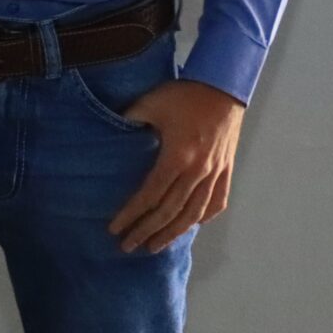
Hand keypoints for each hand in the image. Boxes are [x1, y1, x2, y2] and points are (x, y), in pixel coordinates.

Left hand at [107, 80, 245, 253]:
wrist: (224, 86)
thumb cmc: (184, 94)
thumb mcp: (149, 103)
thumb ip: (128, 120)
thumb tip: (106, 132)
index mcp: (178, 156)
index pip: (150, 195)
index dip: (131, 215)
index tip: (114, 229)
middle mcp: (198, 170)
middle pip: (170, 211)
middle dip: (147, 231)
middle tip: (128, 246)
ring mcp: (216, 172)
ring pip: (194, 213)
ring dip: (173, 232)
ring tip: (154, 246)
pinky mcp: (227, 169)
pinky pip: (217, 202)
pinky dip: (203, 217)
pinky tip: (190, 227)